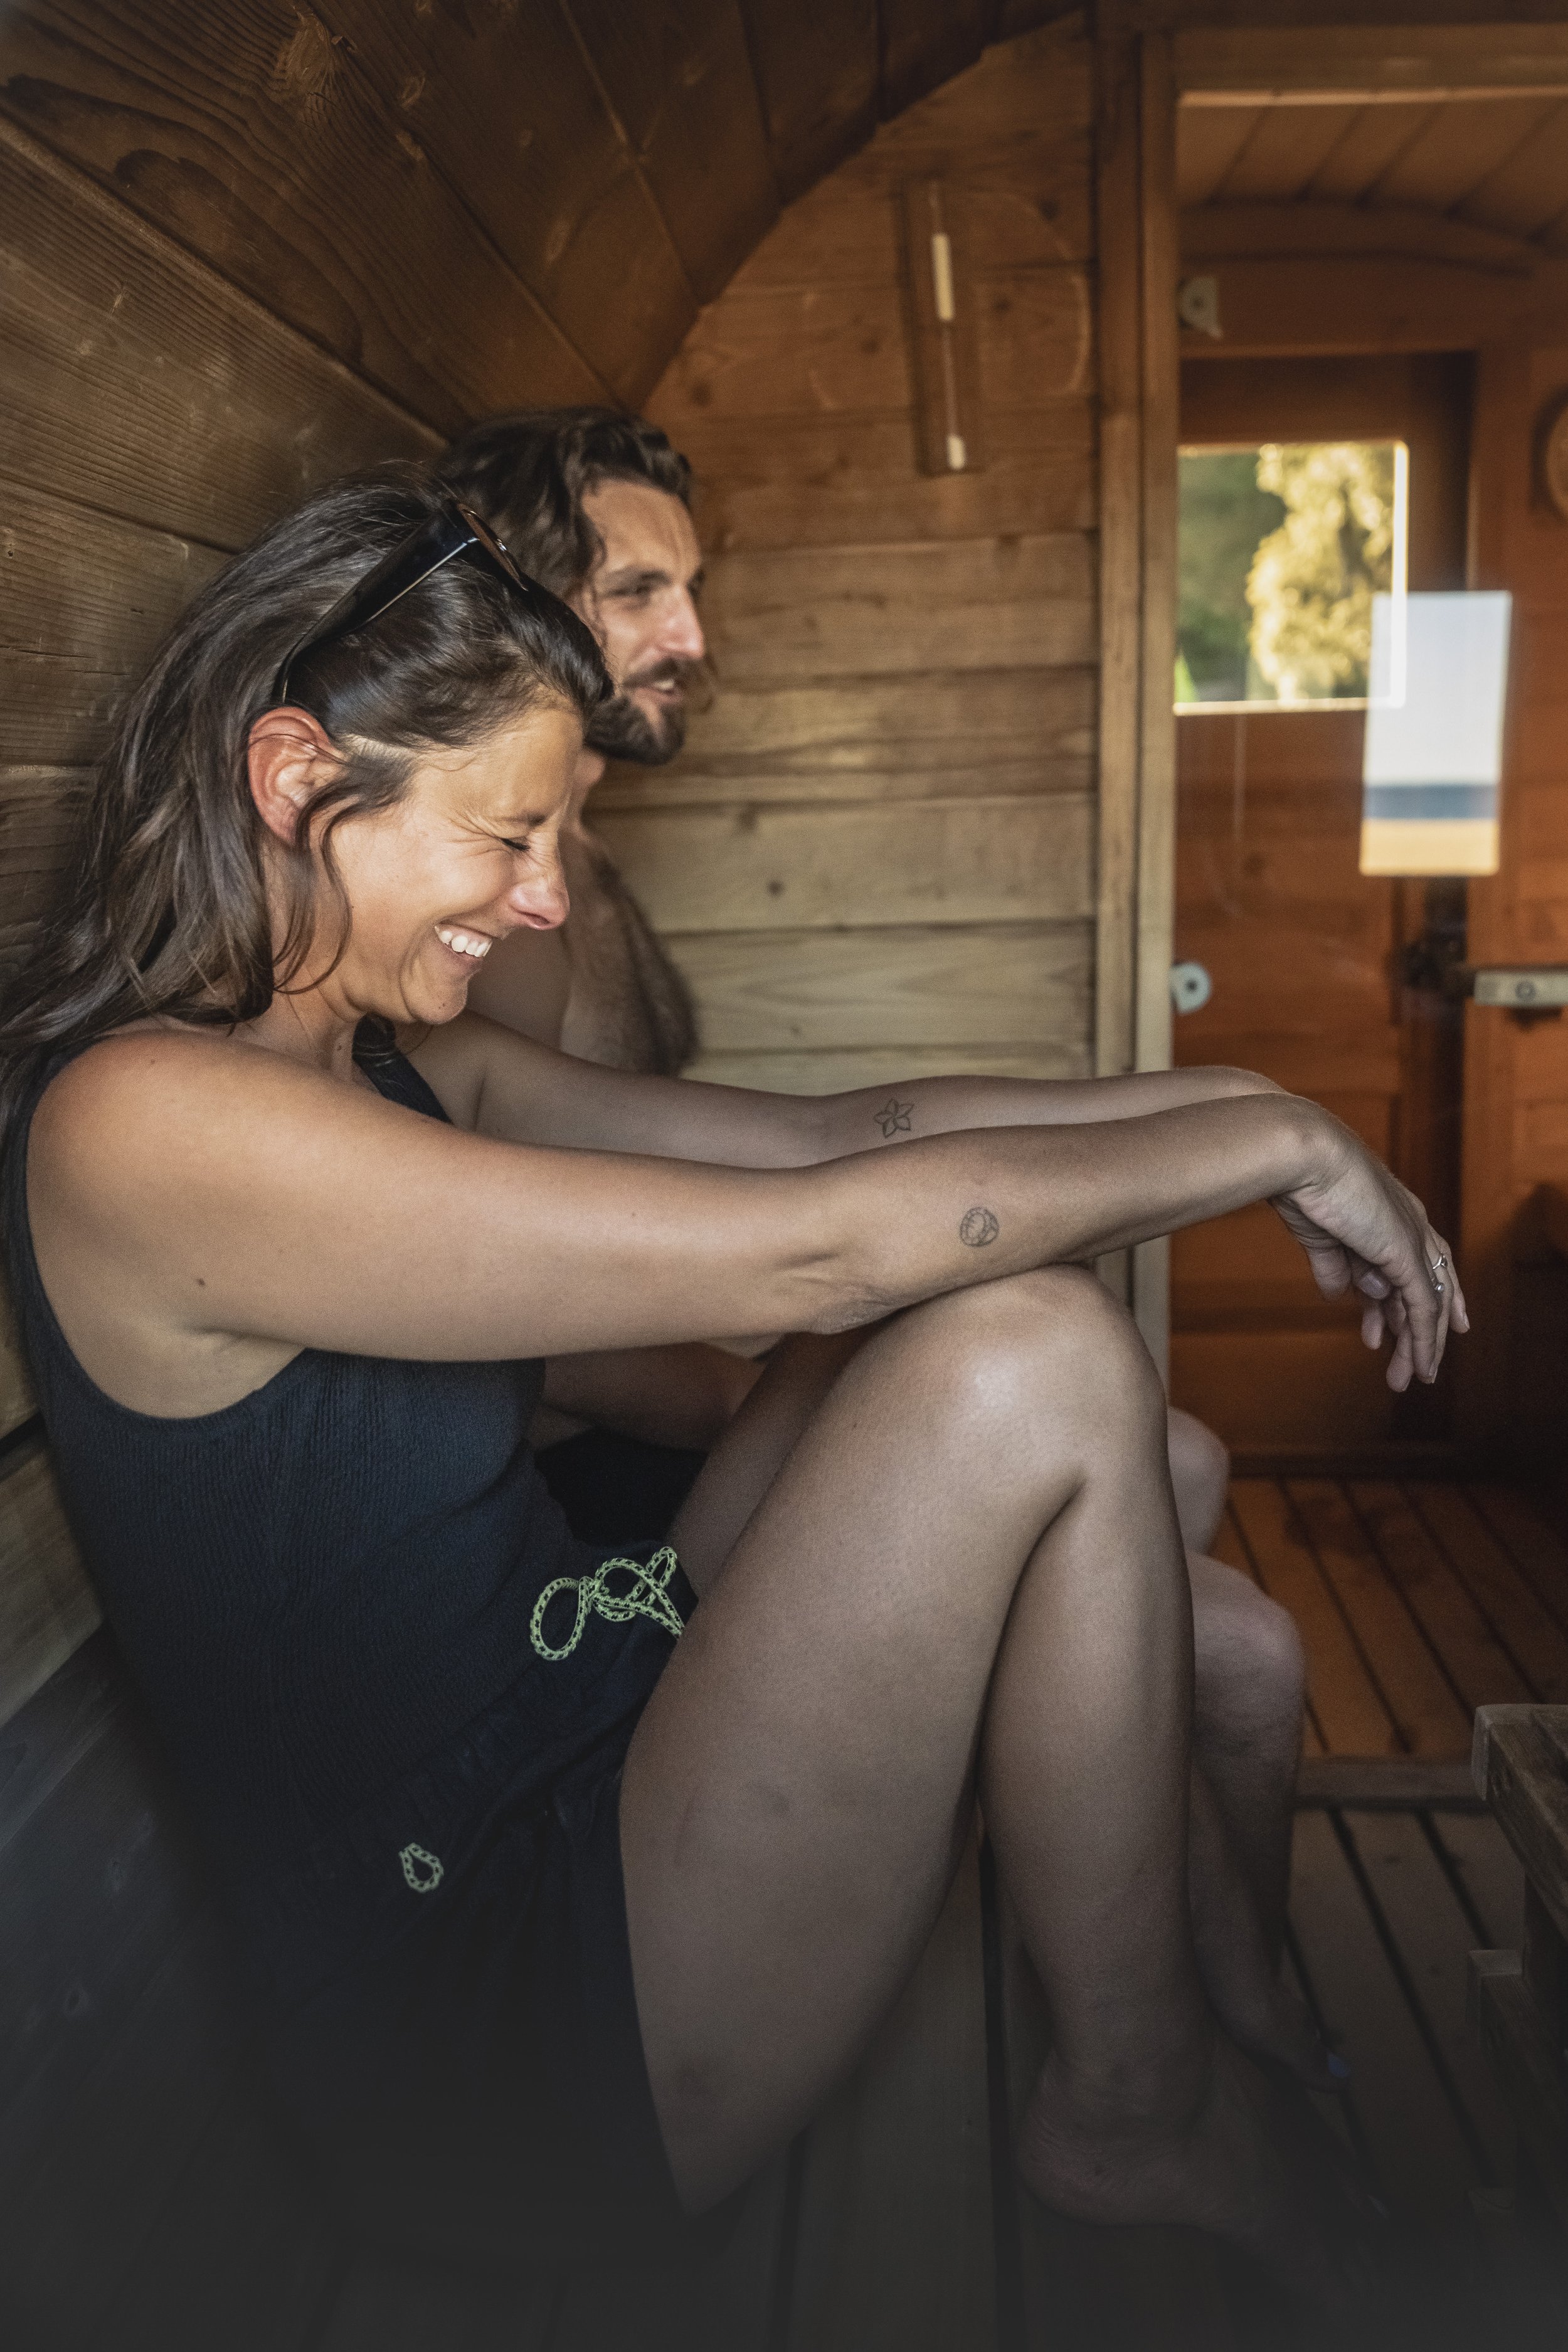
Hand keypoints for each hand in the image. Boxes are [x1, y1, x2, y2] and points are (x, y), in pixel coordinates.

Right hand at [1269, 1117, 1468, 1390]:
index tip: (1395, 1331)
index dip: (1406, 1301)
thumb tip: (1340, 1296)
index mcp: (1389, 1213)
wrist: (1301, 1156)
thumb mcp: (1319, 1235)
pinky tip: (1420, 1366)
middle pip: (1424, 1288)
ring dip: (1418, 1345)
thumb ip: (1333, 1265)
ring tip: (1406, 1379)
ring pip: (1428, 1304)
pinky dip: (1424, 1340)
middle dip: (1413, 1332)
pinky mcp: (1408, 1254)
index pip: (1413, 1263)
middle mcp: (1411, 1225)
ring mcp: (1413, 1239)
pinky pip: (1424, 1307)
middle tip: (1406, 1369)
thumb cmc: (1300, 1181)